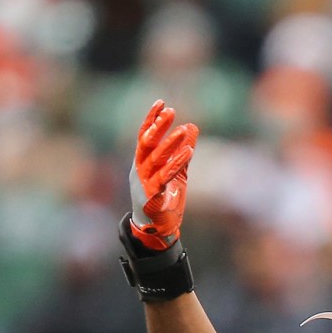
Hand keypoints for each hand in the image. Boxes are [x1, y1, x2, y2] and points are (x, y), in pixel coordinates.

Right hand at [129, 100, 198, 250]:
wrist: (156, 229)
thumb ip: (183, 151)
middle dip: (158, 127)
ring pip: (156, 160)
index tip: (161, 103)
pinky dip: (175, 164)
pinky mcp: (152, 197)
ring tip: (183, 130)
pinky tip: (188, 153)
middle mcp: (139, 170)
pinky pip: (164, 178)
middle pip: (147, 144)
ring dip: (169, 144)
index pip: (144, 137)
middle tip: (170, 111)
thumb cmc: (164, 198)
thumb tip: (192, 127)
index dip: (151, 120)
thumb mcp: (177, 172)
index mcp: (142, 163)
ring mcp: (144, 184)